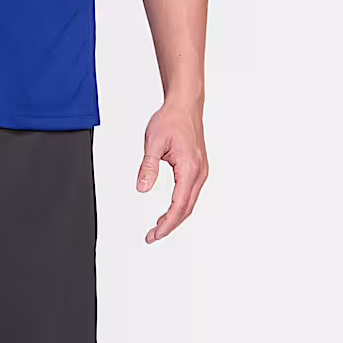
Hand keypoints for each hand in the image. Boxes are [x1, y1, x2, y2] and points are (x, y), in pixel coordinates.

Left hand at [135, 97, 207, 242]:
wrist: (185, 106)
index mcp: (189, 168)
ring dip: (175, 217)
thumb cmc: (171, 120)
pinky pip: (190, 194)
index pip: (178, 205)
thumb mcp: (153, 142)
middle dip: (169, 225)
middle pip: (186, 209)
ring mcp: (201, 171)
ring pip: (189, 203)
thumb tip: (142, 189)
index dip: (166, 224)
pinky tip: (169, 210)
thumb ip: (148, 167)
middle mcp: (199, 173)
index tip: (154, 234)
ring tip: (157, 226)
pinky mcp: (198, 169)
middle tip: (152, 236)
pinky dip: (180, 206)